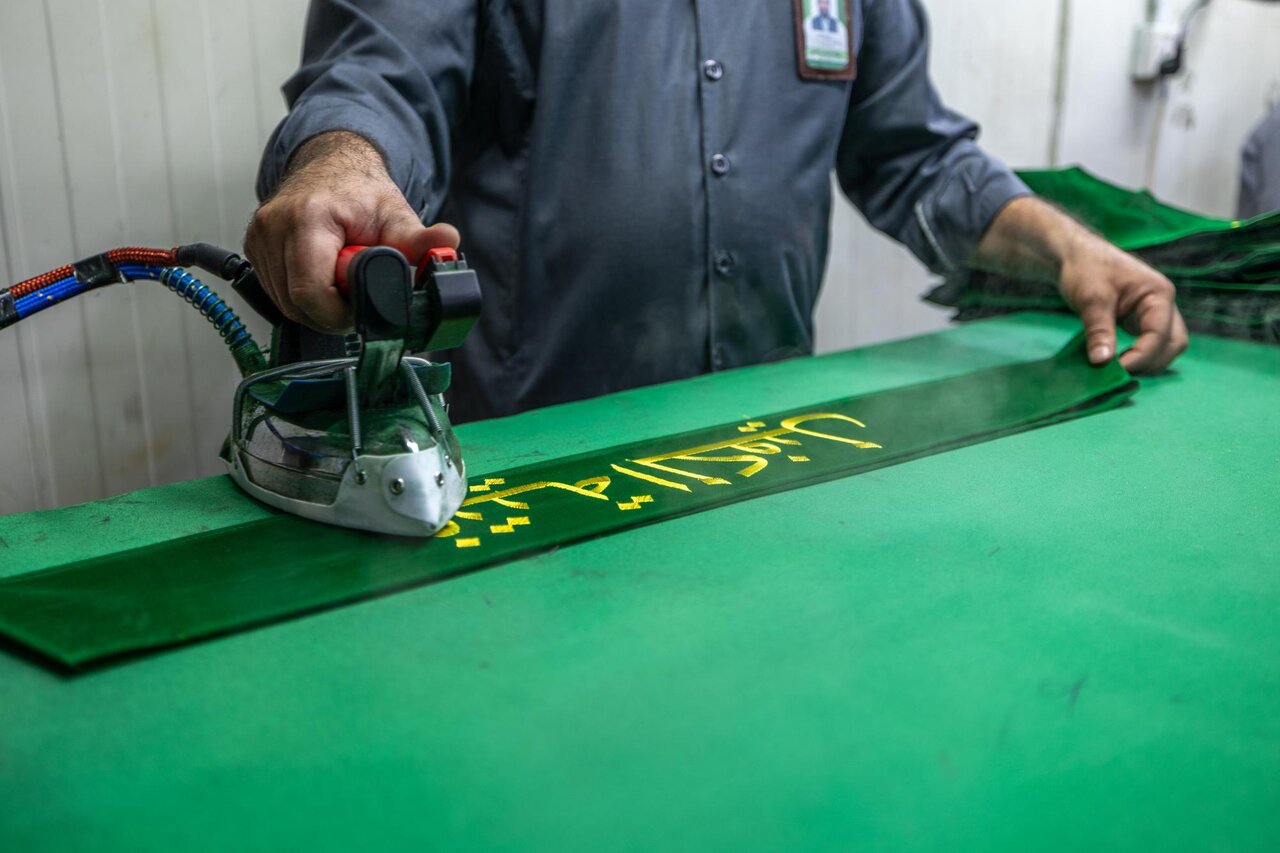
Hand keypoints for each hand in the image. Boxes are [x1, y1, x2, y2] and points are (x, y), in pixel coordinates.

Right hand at [244, 131, 458, 331]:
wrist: (332, 165)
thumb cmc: (361, 193)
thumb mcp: (396, 215)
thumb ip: (420, 239)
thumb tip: (448, 243)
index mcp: (308, 217)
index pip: (311, 292)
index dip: (339, 312)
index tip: (361, 308)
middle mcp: (274, 226)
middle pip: (296, 304)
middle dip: (330, 313)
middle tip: (357, 298)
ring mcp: (258, 238)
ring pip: (284, 304)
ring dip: (316, 307)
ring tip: (341, 284)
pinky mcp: (253, 248)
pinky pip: (276, 293)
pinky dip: (300, 296)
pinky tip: (322, 279)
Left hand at [1057, 235, 1187, 373]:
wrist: (1075, 256)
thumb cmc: (1085, 269)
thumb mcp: (1091, 299)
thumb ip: (1098, 331)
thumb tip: (1102, 362)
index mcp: (1159, 294)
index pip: (1160, 334)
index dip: (1141, 356)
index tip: (1116, 369)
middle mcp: (1164, 304)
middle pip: (1174, 343)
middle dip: (1150, 362)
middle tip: (1118, 373)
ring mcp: (1155, 313)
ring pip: (1166, 347)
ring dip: (1147, 362)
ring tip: (1117, 370)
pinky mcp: (1142, 321)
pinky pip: (1152, 344)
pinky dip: (1140, 357)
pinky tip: (1118, 363)